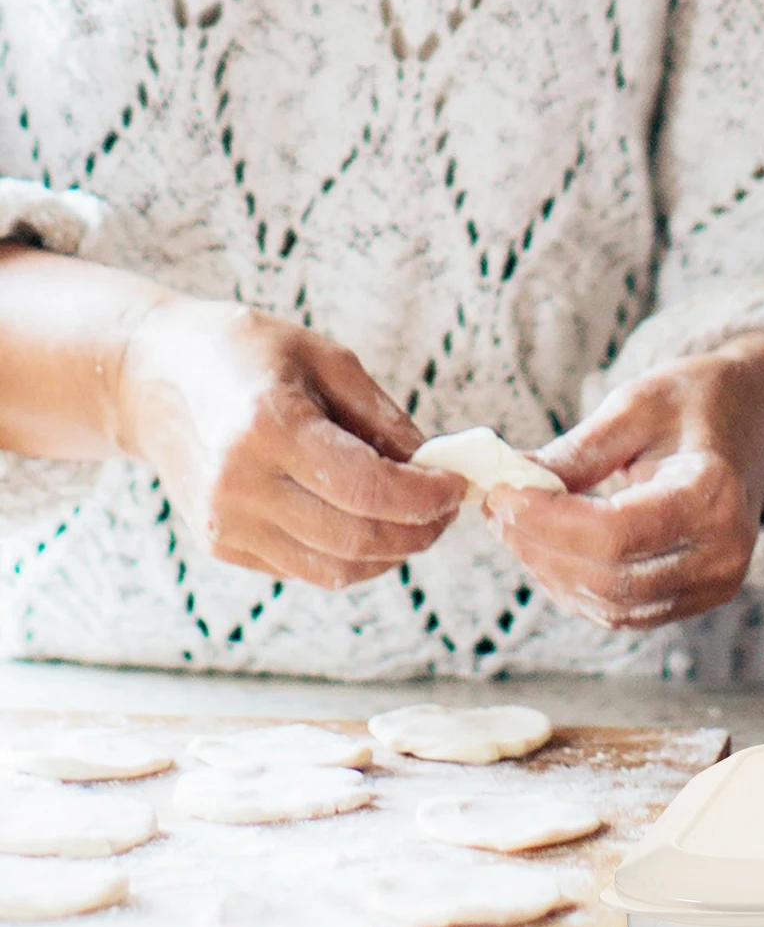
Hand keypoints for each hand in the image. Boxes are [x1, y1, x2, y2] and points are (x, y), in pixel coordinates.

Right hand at [117, 298, 464, 589]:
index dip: (426, 497)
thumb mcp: (323, 358)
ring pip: (338, 569)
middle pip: (359, 538)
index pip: (369, 487)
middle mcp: (241, 484)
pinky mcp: (223, 546)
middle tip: (445, 510)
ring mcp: (226, 523)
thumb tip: (437, 466)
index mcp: (268, 426)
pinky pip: (310, 570)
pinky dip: (354, 558)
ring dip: (393, 553)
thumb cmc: (244, 355)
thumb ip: (384, 417)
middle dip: (420, 531)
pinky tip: (371, 526)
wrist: (146, 378)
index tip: (455, 486)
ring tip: (416, 521)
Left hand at [483, 331, 763, 630]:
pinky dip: (575, 587)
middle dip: (540, 549)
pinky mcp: (696, 599)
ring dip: (550, 572)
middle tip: (496, 508)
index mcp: (715, 496)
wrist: (756, 422)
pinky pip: (623, 612)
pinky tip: (547, 548)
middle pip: (610, 578)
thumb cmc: (697, 403)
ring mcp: (714, 585)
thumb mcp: (635, 405)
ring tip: (514, 525)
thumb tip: (509, 483)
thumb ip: (575, 452)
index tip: (502, 494)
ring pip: (611, 606)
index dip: (548, 523)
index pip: (617, 534)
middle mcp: (724, 554)